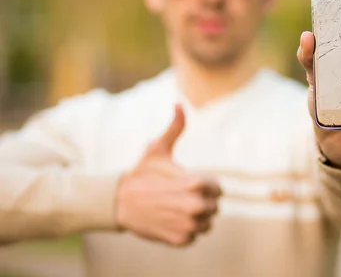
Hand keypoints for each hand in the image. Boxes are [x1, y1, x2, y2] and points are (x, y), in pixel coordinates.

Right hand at [116, 105, 221, 245]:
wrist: (118, 202)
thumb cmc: (142, 173)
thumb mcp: (158, 149)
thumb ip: (175, 127)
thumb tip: (179, 103)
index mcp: (198, 183)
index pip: (218, 189)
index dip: (204, 187)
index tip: (188, 185)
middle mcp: (198, 205)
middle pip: (213, 206)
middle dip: (200, 202)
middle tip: (178, 198)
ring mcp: (190, 224)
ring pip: (206, 223)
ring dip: (195, 218)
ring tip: (174, 209)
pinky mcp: (182, 240)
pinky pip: (194, 236)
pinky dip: (185, 231)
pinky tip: (169, 221)